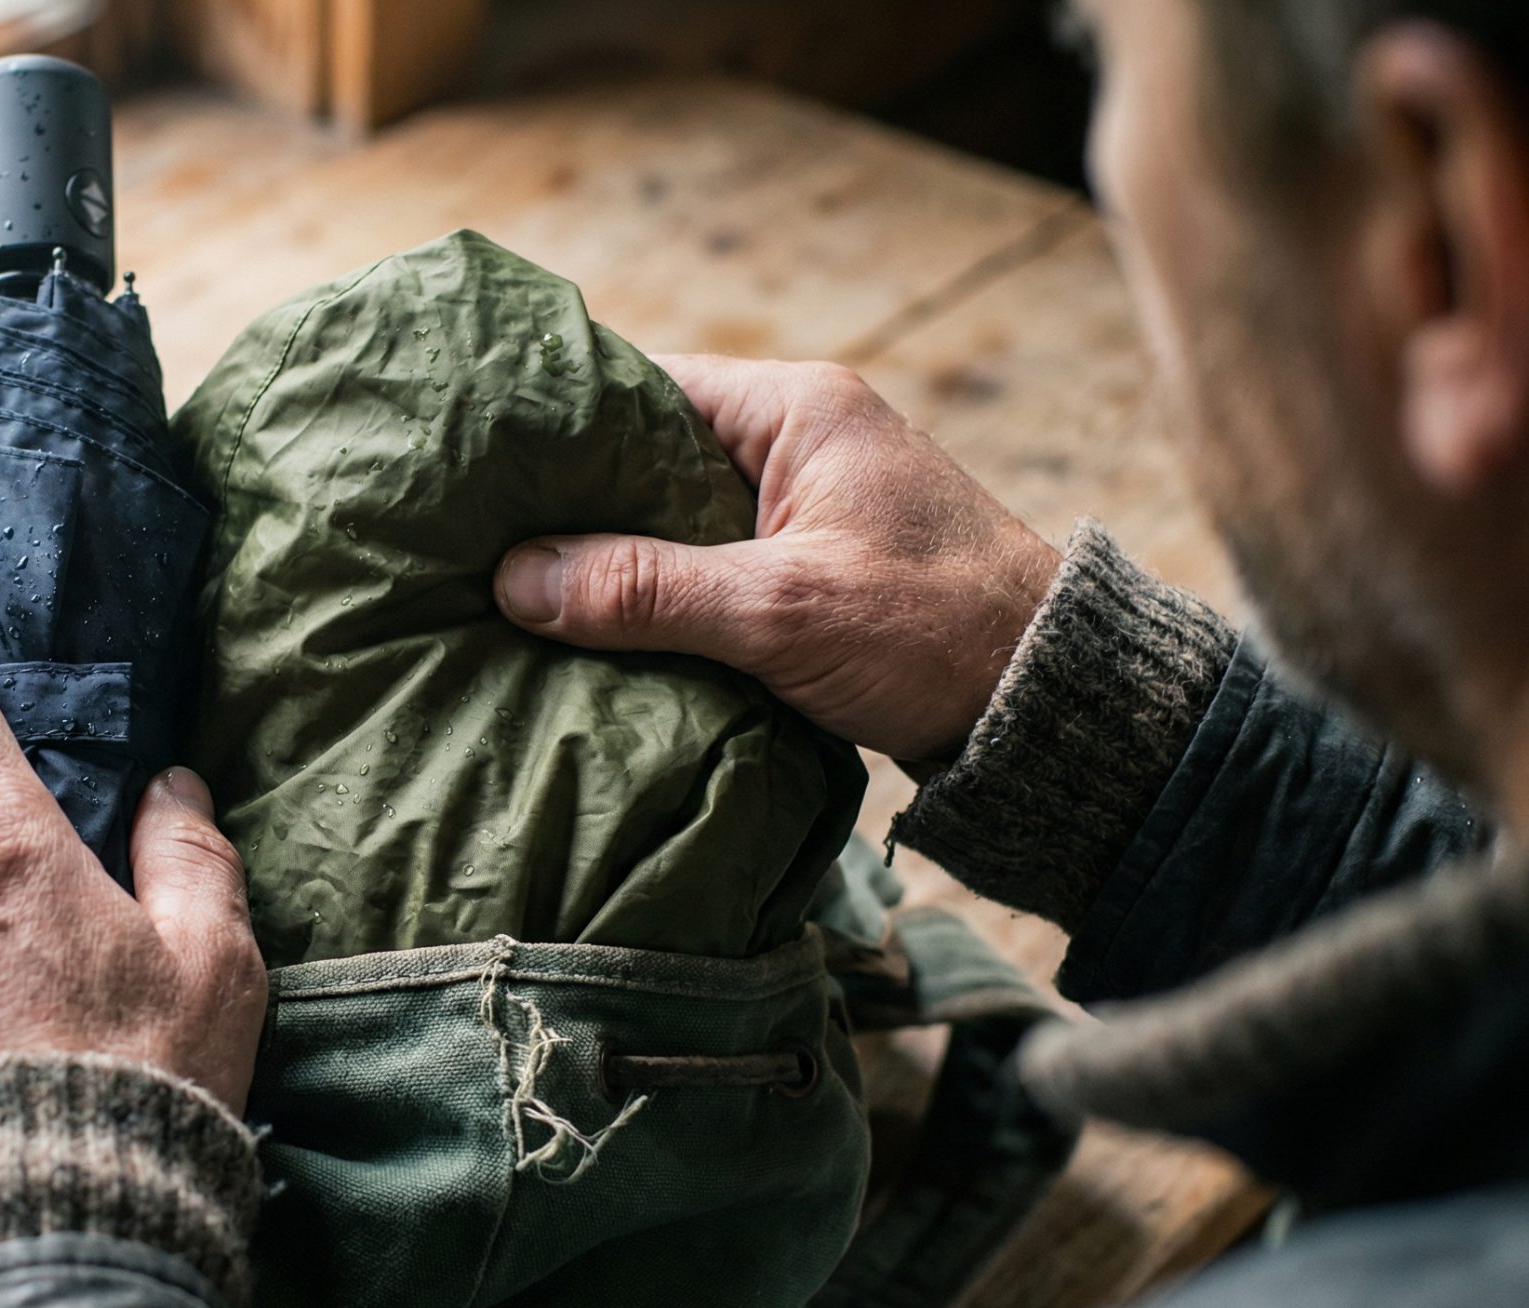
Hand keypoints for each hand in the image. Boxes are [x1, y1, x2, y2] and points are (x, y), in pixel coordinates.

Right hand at [494, 355, 1061, 761]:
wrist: (1052, 702)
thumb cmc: (934, 632)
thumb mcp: (780, 610)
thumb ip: (648, 590)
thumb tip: (513, 579)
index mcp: (794, 406)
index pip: (639, 385)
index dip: (557, 426)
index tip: (480, 468)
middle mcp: (795, 437)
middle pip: (644, 453)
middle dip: (569, 501)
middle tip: (475, 539)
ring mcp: (802, 503)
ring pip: (669, 516)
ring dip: (609, 557)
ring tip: (511, 588)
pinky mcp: (808, 565)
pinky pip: (704, 563)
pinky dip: (653, 593)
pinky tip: (592, 629)